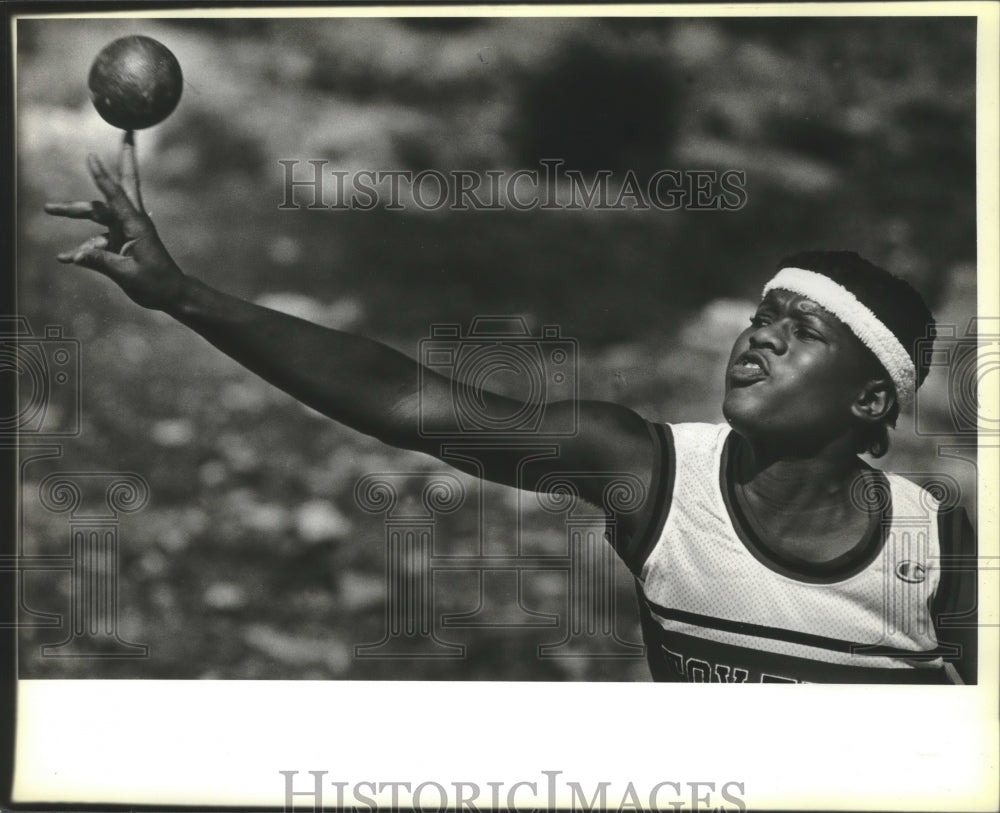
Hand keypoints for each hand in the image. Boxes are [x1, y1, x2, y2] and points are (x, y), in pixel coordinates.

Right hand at [45, 133, 185, 310]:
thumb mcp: (127, 275)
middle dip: (119, 162)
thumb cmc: (156, 284)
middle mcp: (130, 222)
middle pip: (115, 190)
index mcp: (136, 225)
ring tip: (47, 208)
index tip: (91, 156)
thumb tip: (75, 256)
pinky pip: (95, 242)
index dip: (102, 176)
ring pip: (96, 214)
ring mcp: (124, 230)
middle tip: (128, 135)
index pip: (115, 196)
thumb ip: (101, 263)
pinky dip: (82, 251)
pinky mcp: (119, 242)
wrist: (171, 295)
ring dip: (72, 211)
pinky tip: (64, 258)